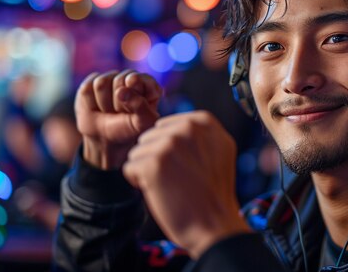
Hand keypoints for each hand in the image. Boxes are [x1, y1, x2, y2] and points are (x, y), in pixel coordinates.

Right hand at [75, 70, 160, 169]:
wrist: (107, 139)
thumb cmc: (130, 129)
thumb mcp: (143, 123)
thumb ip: (140, 106)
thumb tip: (121, 91)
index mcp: (147, 84)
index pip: (138, 78)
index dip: (134, 93)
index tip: (133, 110)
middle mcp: (128, 77)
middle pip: (119, 80)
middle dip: (119, 103)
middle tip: (121, 114)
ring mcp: (109, 78)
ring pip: (101, 83)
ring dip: (104, 104)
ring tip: (109, 112)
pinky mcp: (91, 83)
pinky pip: (87, 89)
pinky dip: (91, 104)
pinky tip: (97, 109)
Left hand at [123, 111, 251, 258]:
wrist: (215, 225)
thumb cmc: (213, 193)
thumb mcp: (218, 150)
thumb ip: (198, 132)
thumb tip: (168, 125)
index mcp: (204, 122)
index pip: (166, 126)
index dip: (169, 150)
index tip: (187, 166)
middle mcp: (188, 128)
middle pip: (150, 136)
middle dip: (156, 158)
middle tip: (179, 178)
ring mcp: (170, 144)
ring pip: (138, 151)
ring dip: (147, 170)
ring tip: (171, 185)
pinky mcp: (154, 163)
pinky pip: (130, 167)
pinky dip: (138, 182)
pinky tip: (160, 191)